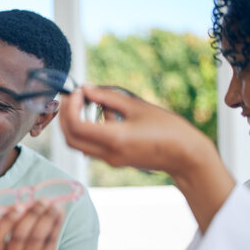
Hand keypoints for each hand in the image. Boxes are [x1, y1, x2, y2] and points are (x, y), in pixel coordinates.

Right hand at [0, 201, 72, 249]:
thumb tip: (27, 203)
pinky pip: (50, 242)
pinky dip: (55, 225)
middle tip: (42, 200)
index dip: (6, 220)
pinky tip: (59, 215)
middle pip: (19, 235)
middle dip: (32, 214)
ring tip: (54, 205)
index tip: (19, 205)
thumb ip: (16, 230)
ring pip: (36, 237)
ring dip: (46, 217)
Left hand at [60, 85, 211, 176]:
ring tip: (85, 102)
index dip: (70, 107)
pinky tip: (102, 114)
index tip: (77, 91)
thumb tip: (86, 89)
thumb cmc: (168, 129)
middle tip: (70, 97)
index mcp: (114, 139)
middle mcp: (108, 153)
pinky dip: (87, 130)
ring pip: (77, 144)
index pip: (76, 126)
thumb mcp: (138, 107)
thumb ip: (108, 98)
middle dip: (64, 117)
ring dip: (73, 124)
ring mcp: (109, 160)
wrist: (185, 156)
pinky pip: (90, 146)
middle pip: (69, 139)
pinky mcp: (113, 160)